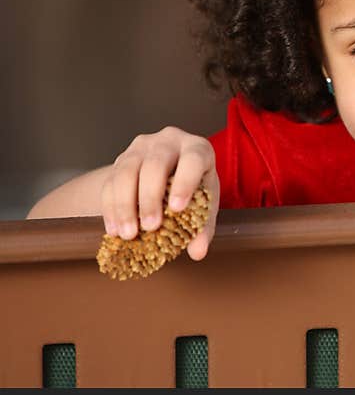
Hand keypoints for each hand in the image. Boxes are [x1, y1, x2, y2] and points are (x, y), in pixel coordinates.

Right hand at [101, 127, 219, 260]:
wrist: (169, 172)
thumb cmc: (194, 187)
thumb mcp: (205, 203)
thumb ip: (204, 226)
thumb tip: (198, 252)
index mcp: (197, 148)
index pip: (192, 159)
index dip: (185, 183)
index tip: (177, 209)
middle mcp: (168, 141)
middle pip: (155, 164)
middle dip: (150, 198)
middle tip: (150, 227)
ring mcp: (141, 148)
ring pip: (127, 171)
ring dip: (125, 205)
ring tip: (129, 234)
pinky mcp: (120, 160)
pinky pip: (110, 182)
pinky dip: (110, 208)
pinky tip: (114, 230)